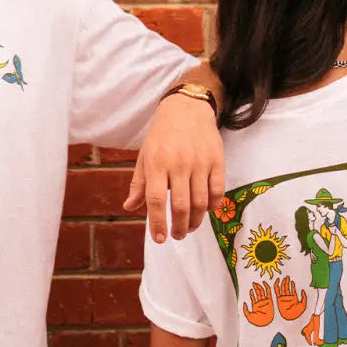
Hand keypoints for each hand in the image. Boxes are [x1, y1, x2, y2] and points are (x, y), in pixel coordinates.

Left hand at [123, 94, 223, 243]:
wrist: (187, 108)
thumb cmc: (162, 135)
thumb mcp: (145, 156)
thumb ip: (138, 184)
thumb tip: (129, 207)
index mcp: (157, 163)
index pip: (156, 200)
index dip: (157, 223)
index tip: (160, 239)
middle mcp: (179, 164)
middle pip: (181, 205)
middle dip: (179, 227)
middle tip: (177, 236)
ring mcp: (200, 162)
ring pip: (200, 202)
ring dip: (195, 220)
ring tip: (189, 226)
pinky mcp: (217, 160)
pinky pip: (218, 190)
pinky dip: (213, 206)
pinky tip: (206, 211)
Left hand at [243, 282, 274, 326]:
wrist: (265, 323)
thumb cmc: (258, 321)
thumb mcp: (248, 316)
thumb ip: (245, 310)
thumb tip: (244, 303)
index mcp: (256, 306)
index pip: (254, 297)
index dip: (252, 293)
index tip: (251, 289)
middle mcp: (261, 303)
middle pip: (258, 293)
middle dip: (256, 288)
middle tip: (253, 283)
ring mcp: (265, 301)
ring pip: (262, 291)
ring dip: (259, 287)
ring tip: (256, 283)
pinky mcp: (269, 300)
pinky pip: (268, 292)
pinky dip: (267, 287)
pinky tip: (264, 283)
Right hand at [272, 276, 306, 320]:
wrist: (290, 316)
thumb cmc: (296, 313)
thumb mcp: (303, 304)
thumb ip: (304, 297)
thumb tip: (302, 291)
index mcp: (293, 299)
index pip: (292, 290)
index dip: (292, 285)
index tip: (292, 281)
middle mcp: (288, 298)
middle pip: (287, 288)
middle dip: (287, 282)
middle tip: (287, 277)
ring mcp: (283, 297)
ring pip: (282, 288)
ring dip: (283, 283)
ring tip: (284, 278)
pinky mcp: (279, 298)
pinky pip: (277, 291)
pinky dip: (276, 285)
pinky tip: (278, 281)